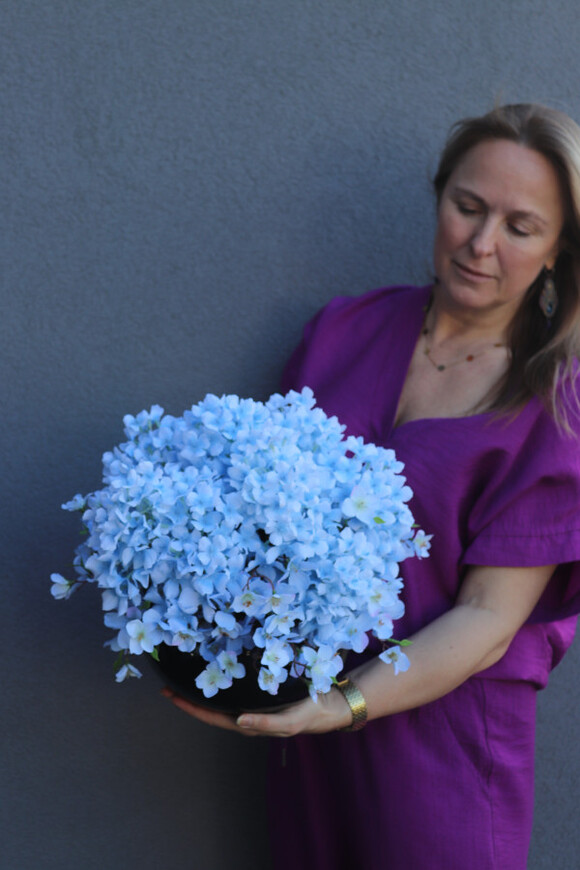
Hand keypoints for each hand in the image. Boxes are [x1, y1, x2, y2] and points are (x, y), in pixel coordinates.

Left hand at [161, 685, 352, 736]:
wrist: (330, 704)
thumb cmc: (309, 715)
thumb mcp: (289, 722)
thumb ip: (264, 723)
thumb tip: (238, 720)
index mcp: (247, 723)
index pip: (211, 717)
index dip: (189, 707)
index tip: (169, 695)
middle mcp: (245, 713)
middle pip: (210, 707)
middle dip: (188, 696)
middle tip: (167, 681)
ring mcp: (251, 703)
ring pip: (220, 696)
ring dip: (203, 686)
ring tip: (184, 672)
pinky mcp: (259, 692)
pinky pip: (233, 686)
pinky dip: (220, 677)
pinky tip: (216, 666)